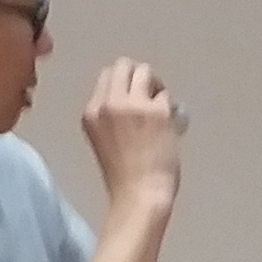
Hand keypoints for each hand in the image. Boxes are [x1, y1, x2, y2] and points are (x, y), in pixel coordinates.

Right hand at [81, 59, 183, 205]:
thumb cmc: (122, 175)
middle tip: (149, 96)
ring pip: (145, 71)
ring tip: (160, 107)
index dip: (123, 85)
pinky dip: (169, 106)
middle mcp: (108, 103)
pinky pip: (165, 94)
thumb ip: (112, 115)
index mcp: (91, 112)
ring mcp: (133, 105)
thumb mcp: (104, 138)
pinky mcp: (157, 110)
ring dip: (154, 85)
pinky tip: (169, 124)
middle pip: (123, 66)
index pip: (106, 78)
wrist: (138, 195)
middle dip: (138, 76)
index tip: (133, 100)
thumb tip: (136, 97)